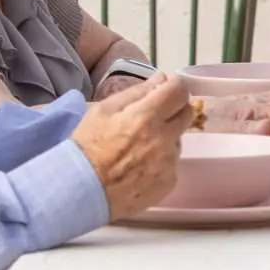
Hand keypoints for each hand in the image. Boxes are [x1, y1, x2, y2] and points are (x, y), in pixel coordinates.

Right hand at [72, 74, 191, 219]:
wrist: (82, 191)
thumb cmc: (87, 147)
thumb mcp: (103, 110)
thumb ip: (136, 92)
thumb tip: (161, 79)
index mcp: (146, 117)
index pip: (179, 91)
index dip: (175, 86)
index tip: (167, 89)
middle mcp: (164, 139)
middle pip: (186, 113)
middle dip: (174, 109)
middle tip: (154, 116)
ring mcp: (169, 162)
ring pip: (178, 140)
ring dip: (166, 138)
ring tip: (139, 148)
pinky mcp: (169, 182)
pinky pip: (172, 164)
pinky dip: (161, 162)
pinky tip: (139, 167)